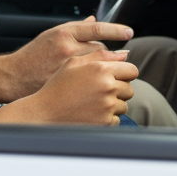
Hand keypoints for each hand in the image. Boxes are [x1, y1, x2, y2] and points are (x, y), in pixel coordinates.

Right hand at [0, 51, 137, 125]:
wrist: (45, 111)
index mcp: (100, 68)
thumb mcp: (74, 62)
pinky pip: (116, 119)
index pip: (131, 69)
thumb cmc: (57, 84)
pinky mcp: (105, 122)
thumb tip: (124, 54)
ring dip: (114, 104)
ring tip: (94, 101)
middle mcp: (107, 86)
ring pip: (124, 105)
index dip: (124, 73)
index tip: (117, 76)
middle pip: (130, 88)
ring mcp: (107, 106)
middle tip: (101, 90)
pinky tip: (91, 112)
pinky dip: (107, 117)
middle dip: (119, 89)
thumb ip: (101, 55)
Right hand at [2, 15, 133, 98]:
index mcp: (64, 34)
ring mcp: (67, 69)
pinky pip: (91, 85)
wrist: (15, 77)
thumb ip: (76, 29)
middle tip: (114, 59)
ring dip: (105, 72)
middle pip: (101, 51)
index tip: (129, 32)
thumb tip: (95, 21)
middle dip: (109, 57)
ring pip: (98, 69)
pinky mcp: (67, 86)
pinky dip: (97, 87)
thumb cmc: (34, 55)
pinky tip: (95, 88)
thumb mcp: (53, 35)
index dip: (115, 30)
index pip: (97, 29)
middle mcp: (67, 50)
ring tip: (100, 75)